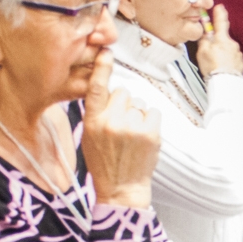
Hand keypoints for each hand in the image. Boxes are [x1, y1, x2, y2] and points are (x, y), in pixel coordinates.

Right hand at [83, 51, 161, 207]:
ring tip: (132, 136)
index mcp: (92, 121)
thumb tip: (106, 90)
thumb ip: (96, 114)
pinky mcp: (150, 133)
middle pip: (123, 92)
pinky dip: (151, 121)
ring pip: (139, 103)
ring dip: (138, 114)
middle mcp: (110, 121)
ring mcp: (132, 127)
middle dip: (124, 104)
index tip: (106, 52)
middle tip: (122, 124)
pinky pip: (153, 112)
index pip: (96, 87)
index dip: (102, 68)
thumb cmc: (104, 163)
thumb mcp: (89, 137)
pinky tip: (144, 136)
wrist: (121, 189)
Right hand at [195, 5, 242, 75]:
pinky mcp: (240, 63)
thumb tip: (205, 34)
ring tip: (214, 64)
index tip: (220, 7)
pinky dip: (226, 62)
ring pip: (227, 50)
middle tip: (209, 53)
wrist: (225, 83)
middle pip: (223, 39)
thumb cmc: (213, 68)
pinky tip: (221, 68)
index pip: (221, 22)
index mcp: (222, 38)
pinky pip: (232, 59)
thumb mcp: (202, 52)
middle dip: (217, 43)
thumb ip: (204, 40)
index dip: (220, 13)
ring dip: (221, 54)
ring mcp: (237, 54)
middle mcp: (232, 44)